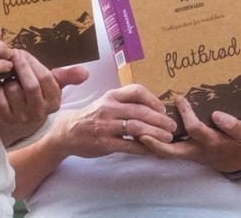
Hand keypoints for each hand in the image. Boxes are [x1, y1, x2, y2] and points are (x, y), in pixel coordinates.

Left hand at [0, 49, 86, 145]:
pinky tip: (0, 85)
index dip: (32, 63)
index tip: (22, 53)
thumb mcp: (53, 84)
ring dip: (8, 78)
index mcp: (54, 101)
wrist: (20, 118)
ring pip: (13, 91)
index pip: (46, 78)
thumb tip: (85, 72)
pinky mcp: (6, 119)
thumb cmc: (37, 93)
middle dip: (21, 66)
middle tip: (13, 54)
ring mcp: (22, 118)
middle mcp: (40, 112)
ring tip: (8, 74)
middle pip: (31, 86)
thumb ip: (67, 76)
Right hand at [45, 83, 174, 159]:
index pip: (136, 90)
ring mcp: (106, 126)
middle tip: (172, 125)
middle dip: (160, 119)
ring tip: (168, 137)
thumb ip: (124, 102)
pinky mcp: (105, 143)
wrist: (68, 132)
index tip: (163, 108)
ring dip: (156, 133)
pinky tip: (154, 150)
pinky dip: (144, 148)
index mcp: (111, 96)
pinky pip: (129, 146)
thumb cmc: (92, 116)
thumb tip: (152, 105)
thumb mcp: (105, 102)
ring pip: (137, 128)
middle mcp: (108, 109)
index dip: (153, 99)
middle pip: (140, 111)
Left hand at [136, 96, 240, 172]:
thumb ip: (231, 124)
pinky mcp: (180, 153)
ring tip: (133, 131)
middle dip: (155, 142)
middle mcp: (194, 151)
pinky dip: (151, 145)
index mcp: (210, 142)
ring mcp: (185, 154)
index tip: (179, 98)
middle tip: (140, 131)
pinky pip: (163, 152)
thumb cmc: (235, 142)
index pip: (195, 129)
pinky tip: (138, 134)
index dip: (187, 114)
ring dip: (148, 145)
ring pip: (163, 153)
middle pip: (170, 151)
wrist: (233, 160)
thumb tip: (215, 114)